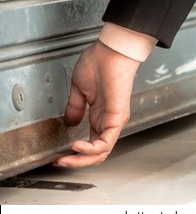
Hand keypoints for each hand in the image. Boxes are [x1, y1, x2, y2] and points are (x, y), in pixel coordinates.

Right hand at [54, 40, 139, 166]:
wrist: (112, 51)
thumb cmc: (100, 62)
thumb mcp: (81, 89)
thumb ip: (76, 107)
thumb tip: (70, 121)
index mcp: (100, 114)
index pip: (92, 142)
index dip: (76, 152)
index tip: (60, 155)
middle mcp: (109, 119)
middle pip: (97, 151)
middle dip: (78, 161)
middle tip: (61, 162)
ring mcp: (114, 119)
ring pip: (102, 151)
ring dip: (83, 159)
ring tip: (67, 158)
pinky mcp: (117, 116)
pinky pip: (106, 141)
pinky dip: (91, 148)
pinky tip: (77, 146)